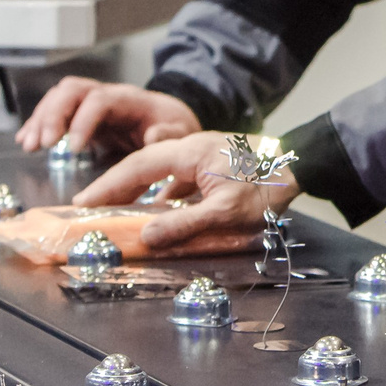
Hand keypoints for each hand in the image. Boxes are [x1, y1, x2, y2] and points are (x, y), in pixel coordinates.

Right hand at [14, 77, 199, 156]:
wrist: (171, 120)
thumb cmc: (174, 127)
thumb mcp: (182, 132)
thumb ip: (170, 135)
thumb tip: (152, 137)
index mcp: (129, 99)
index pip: (99, 100)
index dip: (83, 121)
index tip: (74, 147)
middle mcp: (106, 96)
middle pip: (72, 91)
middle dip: (53, 115)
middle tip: (43, 143)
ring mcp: (90, 104)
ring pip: (58, 98)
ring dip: (40, 120)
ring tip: (29, 145)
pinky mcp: (80, 116)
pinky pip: (54, 112)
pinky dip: (38, 124)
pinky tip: (26, 140)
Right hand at [68, 129, 301, 253]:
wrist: (302, 167)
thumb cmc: (267, 188)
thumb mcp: (225, 213)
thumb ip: (184, 224)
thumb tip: (145, 237)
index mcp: (189, 153)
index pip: (138, 167)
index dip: (108, 185)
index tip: (84, 203)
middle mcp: (191, 148)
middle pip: (143, 165)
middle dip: (114, 186)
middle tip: (88, 206)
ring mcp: (203, 156)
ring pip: (161, 170)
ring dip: (138, 189)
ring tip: (117, 210)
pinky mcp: (215, 165)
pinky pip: (179, 178)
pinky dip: (162, 193)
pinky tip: (161, 211)